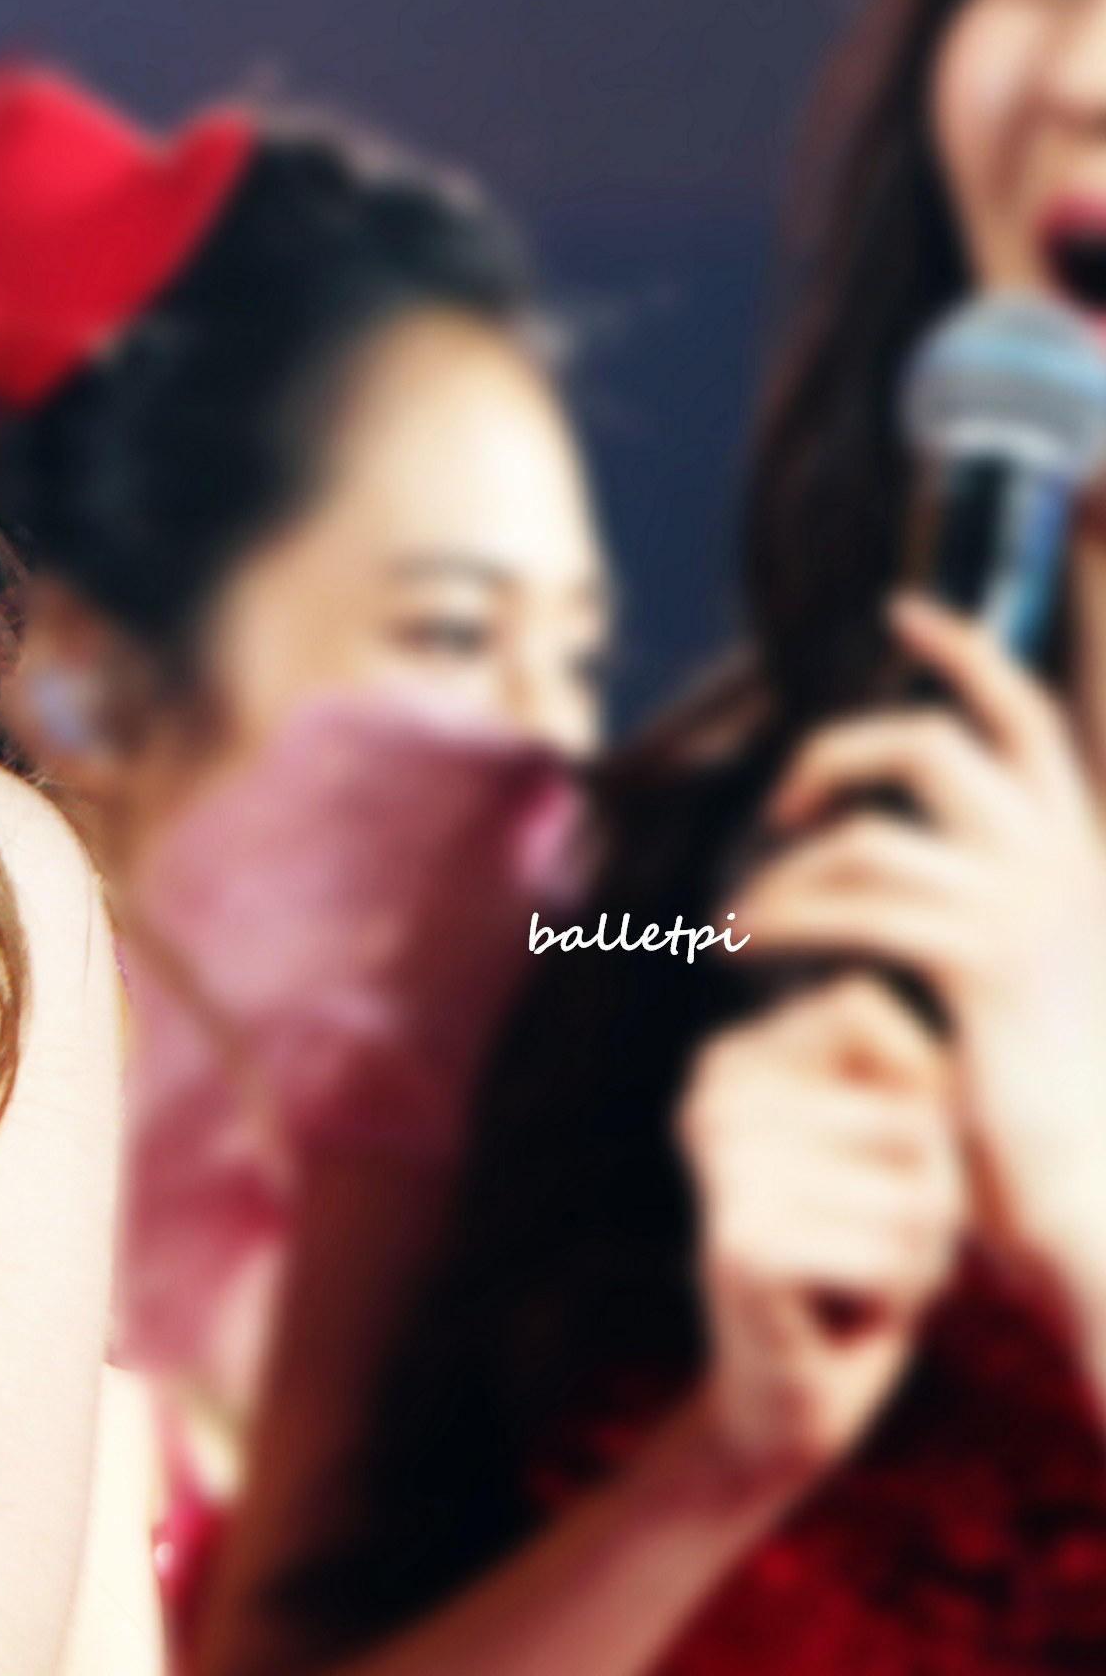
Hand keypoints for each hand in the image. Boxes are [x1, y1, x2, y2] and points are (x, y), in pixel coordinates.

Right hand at [680, 973, 963, 1494]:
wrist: (788, 1386)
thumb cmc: (859, 1251)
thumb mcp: (899, 1143)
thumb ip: (913, 1078)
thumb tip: (924, 1096)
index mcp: (731, 1058)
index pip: (864, 1006)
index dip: (913, 1095)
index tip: (864, 1159)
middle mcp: (710, 1099)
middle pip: (915, 1119)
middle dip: (925, 1195)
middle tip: (859, 1239)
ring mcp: (719, 1169)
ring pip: (916, 1194)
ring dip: (914, 1253)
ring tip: (852, 1274)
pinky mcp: (741, 1247)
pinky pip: (894, 1255)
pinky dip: (894, 1296)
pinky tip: (838, 1309)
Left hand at [731, 594, 1105, 1309]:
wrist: (1097, 1199)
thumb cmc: (1042, 1105)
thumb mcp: (1021, 978)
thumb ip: (977, 903)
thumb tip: (892, 855)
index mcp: (1081, 859)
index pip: (1026, 721)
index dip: (966, 653)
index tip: (902, 610)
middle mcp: (1065, 867)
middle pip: (932, 745)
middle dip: (835, 755)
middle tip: (783, 812)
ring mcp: (1029, 910)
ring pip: (873, 831)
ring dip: (784, 873)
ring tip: (740, 926)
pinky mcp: (984, 963)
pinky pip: (850, 903)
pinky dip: (778, 917)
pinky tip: (742, 950)